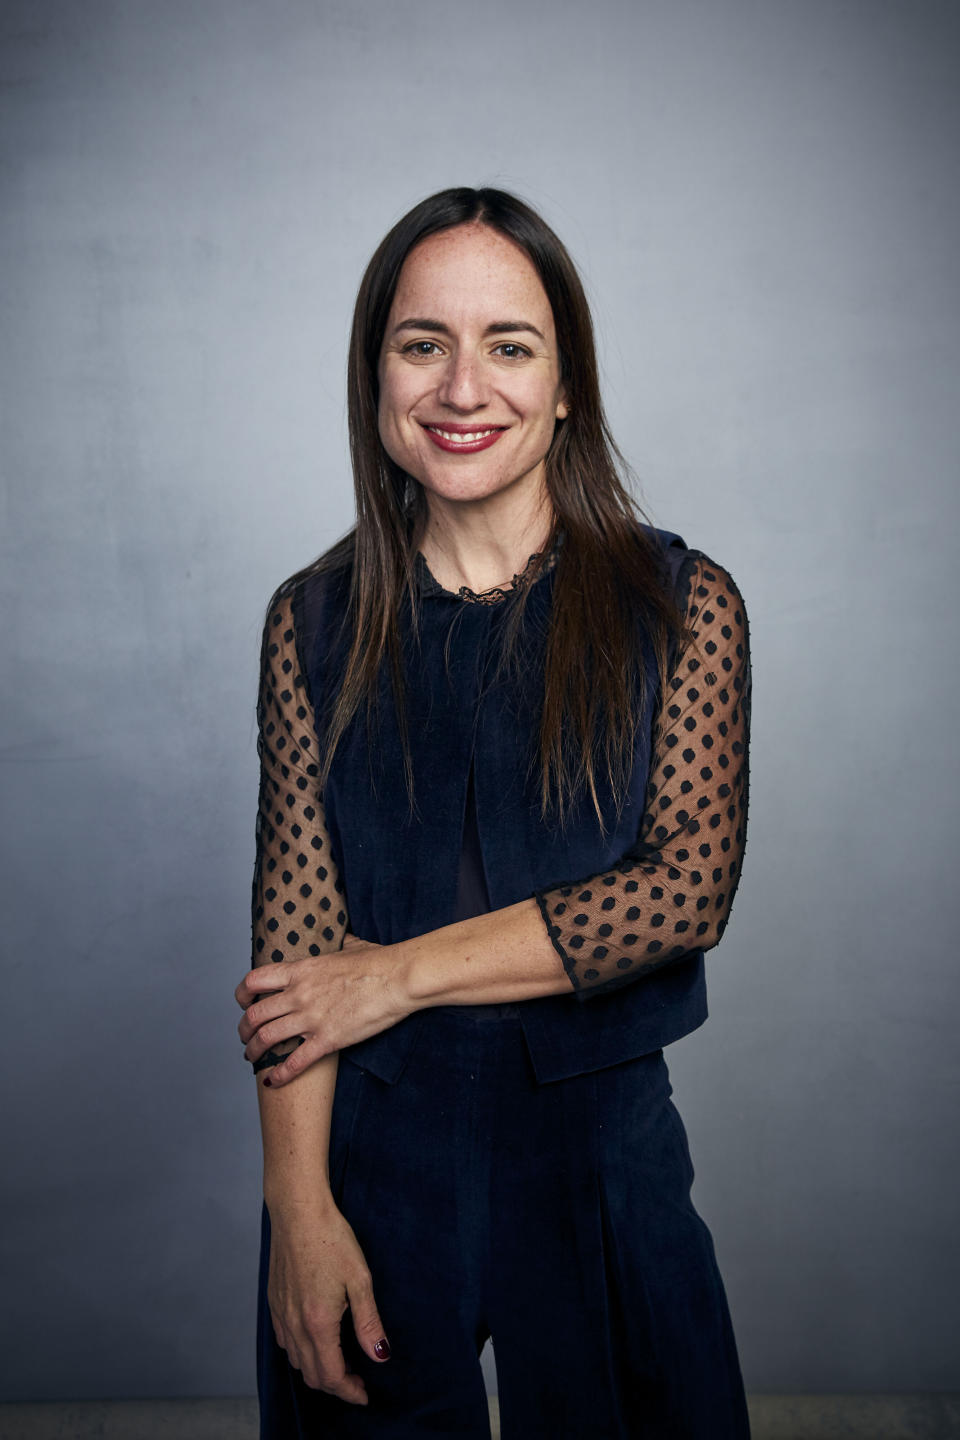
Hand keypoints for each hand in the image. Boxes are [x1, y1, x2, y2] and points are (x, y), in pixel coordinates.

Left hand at [236, 935, 412, 1085]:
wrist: (397, 978)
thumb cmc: (380, 962)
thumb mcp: (353, 947)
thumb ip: (342, 945)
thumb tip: (347, 939)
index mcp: (301, 971)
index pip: (255, 980)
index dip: (242, 994)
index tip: (243, 1003)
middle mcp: (299, 994)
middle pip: (255, 1014)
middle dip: (244, 1029)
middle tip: (245, 1037)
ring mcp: (311, 1018)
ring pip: (267, 1038)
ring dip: (254, 1051)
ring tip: (252, 1057)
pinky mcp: (327, 1040)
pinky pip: (295, 1062)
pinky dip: (279, 1074)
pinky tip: (273, 1080)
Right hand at [268, 1197, 390, 1402]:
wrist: (298, 1211)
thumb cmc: (331, 1239)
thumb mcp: (360, 1279)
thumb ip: (368, 1322)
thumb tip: (380, 1356)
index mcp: (317, 1323)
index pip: (331, 1375)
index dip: (350, 1391)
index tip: (365, 1393)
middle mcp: (294, 1324)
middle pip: (312, 1374)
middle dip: (336, 1385)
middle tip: (358, 1380)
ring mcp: (280, 1313)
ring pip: (296, 1361)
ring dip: (317, 1370)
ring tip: (340, 1362)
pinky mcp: (274, 1301)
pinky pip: (284, 1341)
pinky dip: (300, 1352)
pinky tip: (314, 1339)